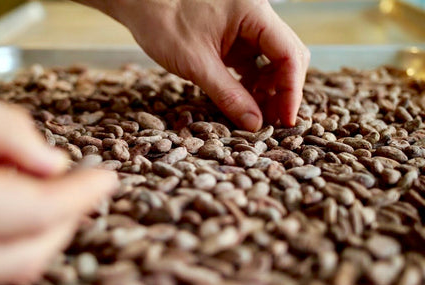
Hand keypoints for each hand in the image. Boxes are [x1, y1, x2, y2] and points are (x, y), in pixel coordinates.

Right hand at [0, 79, 117, 284]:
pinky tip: (13, 199)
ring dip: (40, 232)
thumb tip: (50, 159)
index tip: (105, 179)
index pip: (23, 213)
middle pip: (17, 258)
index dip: (75, 197)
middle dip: (65, 223)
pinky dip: (7, 236)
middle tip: (86, 189)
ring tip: (55, 190)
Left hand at [84, 0, 309, 130]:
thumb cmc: (163, 21)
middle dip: (282, 92)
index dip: (291, 90)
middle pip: (286, 57)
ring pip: (271, 62)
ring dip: (267, 91)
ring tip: (257, 118)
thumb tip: (254, 124)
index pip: (289, 53)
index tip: (286, 120)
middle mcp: (256, 17)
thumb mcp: (197, 64)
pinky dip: (251, 84)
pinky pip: (252, 63)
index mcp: (254, 12)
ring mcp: (245, 27)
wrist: (139, 2)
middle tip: (274, 124)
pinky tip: (244, 103)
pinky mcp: (233, 38)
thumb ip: (228, 95)